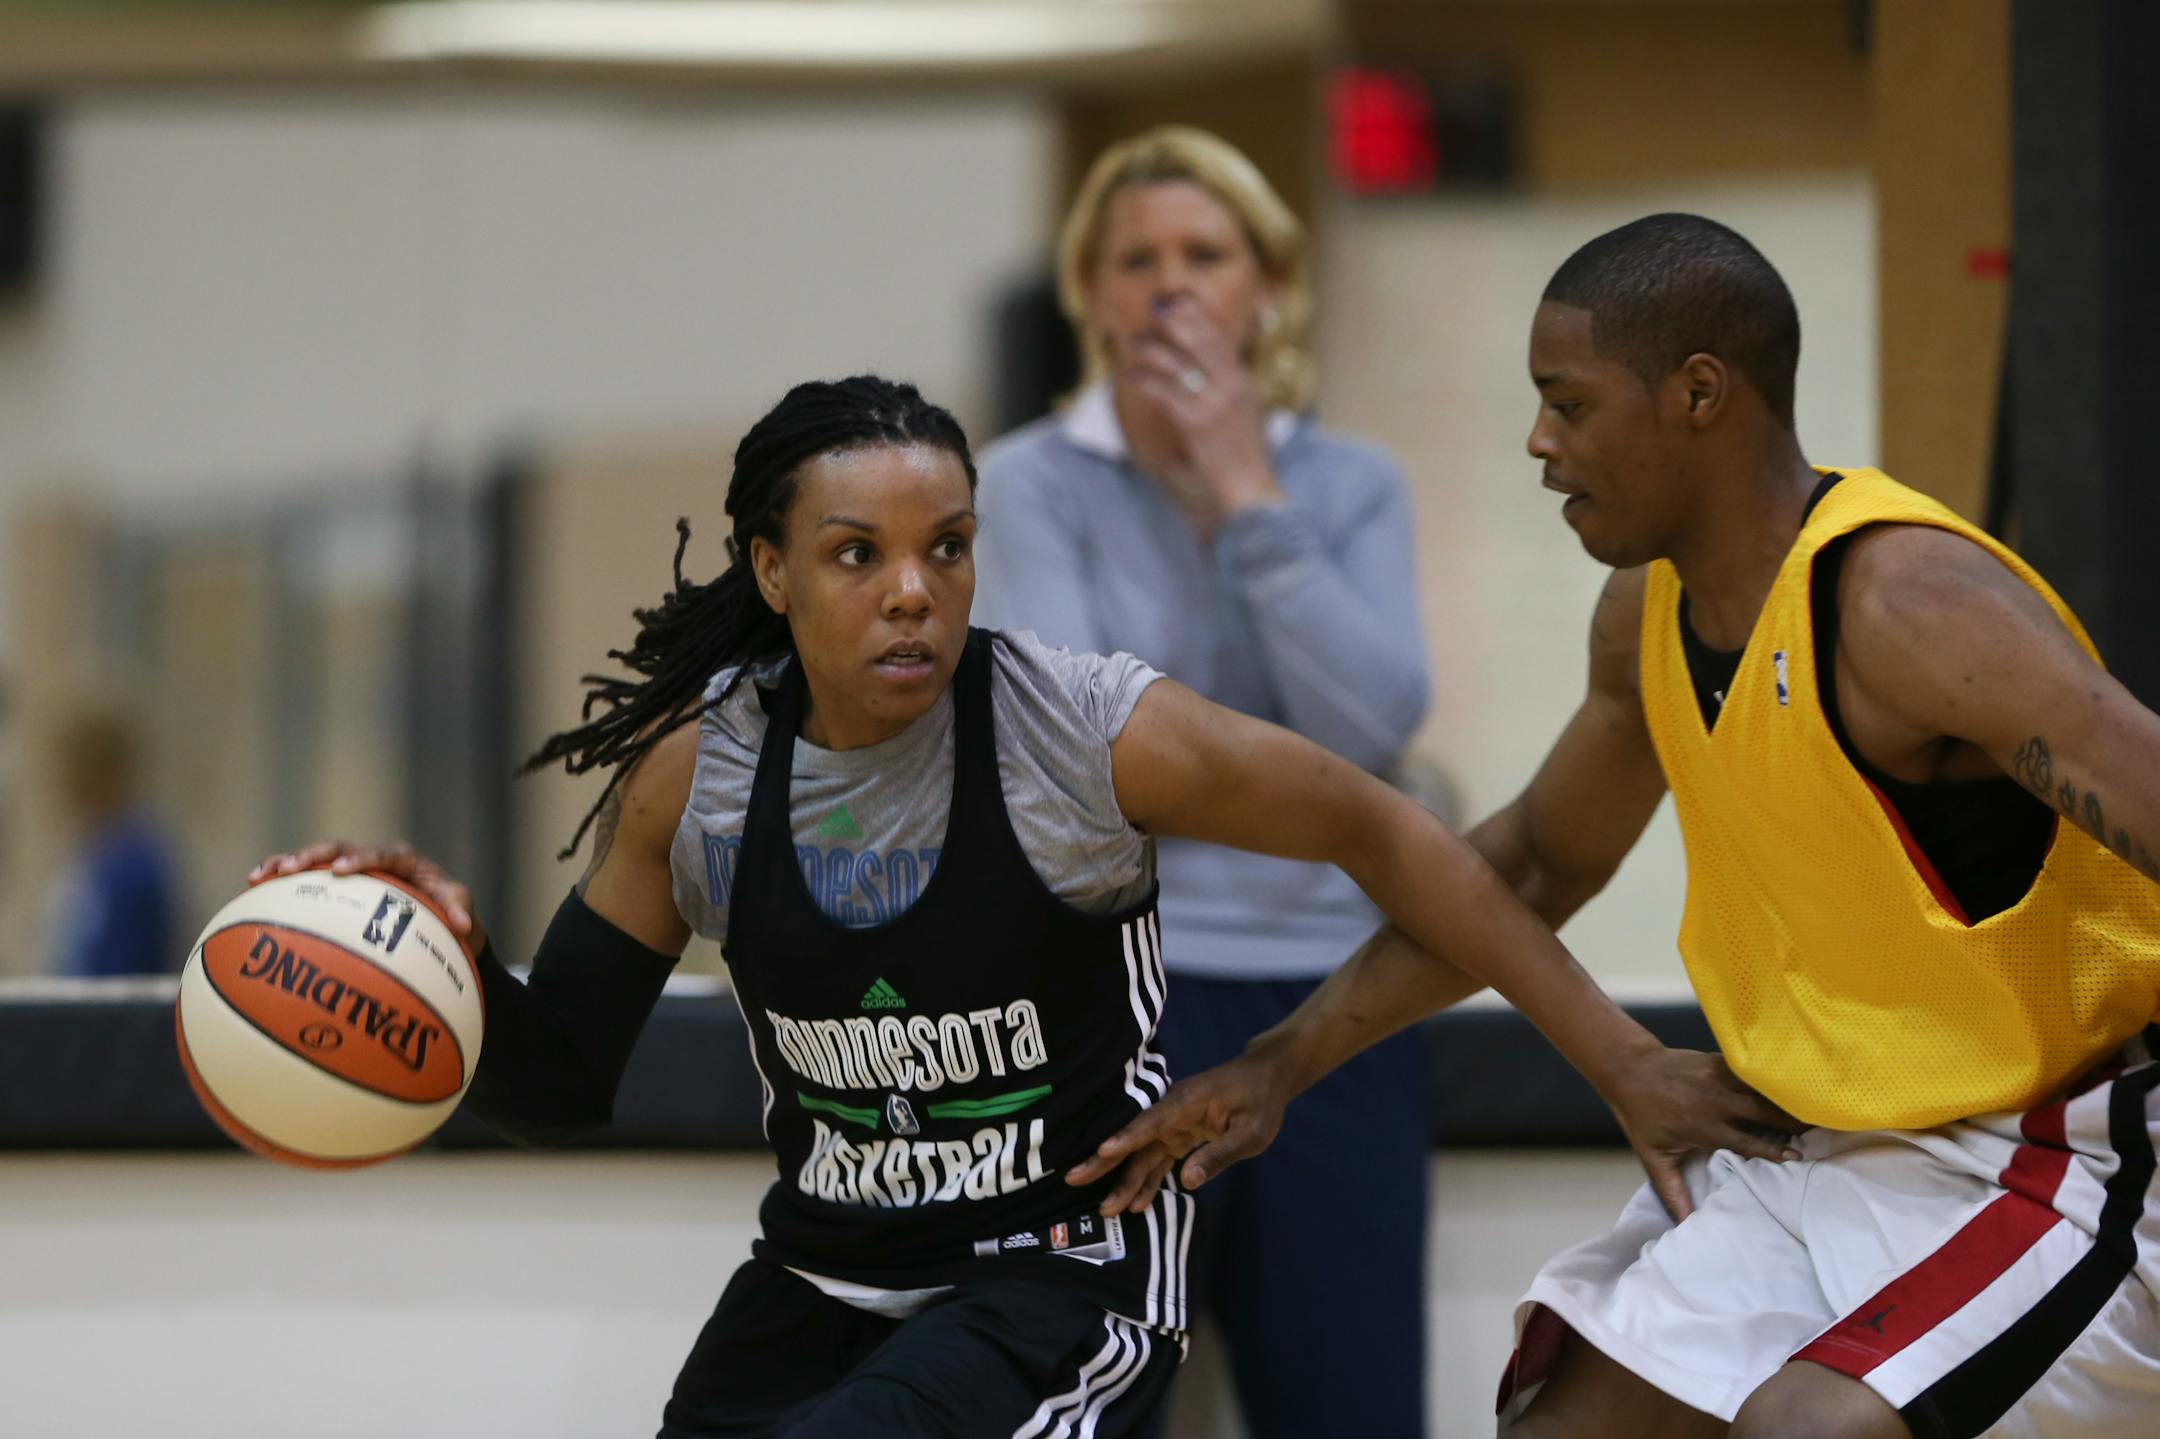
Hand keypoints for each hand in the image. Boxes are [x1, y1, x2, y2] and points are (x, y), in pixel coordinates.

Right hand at [247, 839, 486, 952]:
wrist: (433, 911)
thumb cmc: (446, 906)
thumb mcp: (457, 905)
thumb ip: (459, 910)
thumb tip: (464, 927)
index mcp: (402, 859)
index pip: (380, 853)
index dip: (360, 859)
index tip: (341, 871)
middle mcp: (372, 858)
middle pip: (338, 848)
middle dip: (313, 855)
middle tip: (290, 869)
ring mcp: (350, 868)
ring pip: (315, 860)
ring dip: (286, 864)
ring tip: (257, 876)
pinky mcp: (334, 883)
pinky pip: (305, 880)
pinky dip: (281, 883)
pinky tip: (252, 890)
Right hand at [1065, 1048, 1290, 1214]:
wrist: (1265, 1079)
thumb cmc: (1261, 1101)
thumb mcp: (1252, 1132)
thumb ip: (1220, 1155)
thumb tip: (1187, 1181)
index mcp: (1187, 1102)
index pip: (1152, 1122)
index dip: (1126, 1138)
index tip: (1101, 1152)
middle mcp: (1172, 1112)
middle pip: (1135, 1139)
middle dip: (1105, 1161)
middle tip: (1074, 1179)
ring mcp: (1172, 1125)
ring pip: (1142, 1155)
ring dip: (1125, 1180)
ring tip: (1106, 1209)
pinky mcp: (1177, 1136)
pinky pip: (1157, 1161)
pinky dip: (1146, 1181)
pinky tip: (1134, 1204)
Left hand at [1116, 296, 1281, 535]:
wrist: (1250, 488)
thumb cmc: (1245, 454)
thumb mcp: (1246, 411)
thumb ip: (1230, 385)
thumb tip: (1209, 364)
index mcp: (1244, 381)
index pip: (1220, 338)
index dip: (1198, 315)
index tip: (1180, 299)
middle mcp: (1233, 386)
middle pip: (1203, 340)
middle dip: (1178, 320)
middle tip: (1156, 306)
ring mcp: (1215, 403)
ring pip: (1180, 363)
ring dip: (1153, 348)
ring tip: (1134, 343)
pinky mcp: (1197, 423)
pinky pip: (1165, 392)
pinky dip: (1145, 380)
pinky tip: (1130, 376)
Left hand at [1599, 1045, 1803, 1220]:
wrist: (1628, 1070)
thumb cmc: (1641, 1117)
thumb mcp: (1653, 1158)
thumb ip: (1672, 1193)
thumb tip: (1684, 1225)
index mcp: (1703, 1127)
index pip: (1745, 1143)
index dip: (1770, 1151)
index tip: (1796, 1157)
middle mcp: (1714, 1102)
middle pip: (1761, 1112)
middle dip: (1790, 1120)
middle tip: (1819, 1127)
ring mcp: (1716, 1078)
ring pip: (1759, 1088)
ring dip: (1785, 1096)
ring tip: (1812, 1104)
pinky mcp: (1717, 1060)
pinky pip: (1749, 1069)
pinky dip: (1770, 1075)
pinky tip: (1790, 1079)